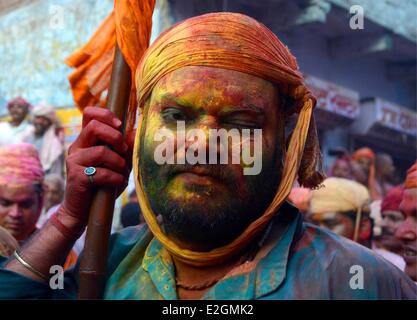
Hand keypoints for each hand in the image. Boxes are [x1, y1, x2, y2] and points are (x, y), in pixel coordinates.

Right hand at [58, 107, 134, 231]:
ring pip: (101, 151)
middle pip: (94, 127)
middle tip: (124, 150)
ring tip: (122, 172)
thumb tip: (137, 131)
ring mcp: (74, 161)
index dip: (106, 114)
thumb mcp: (117, 164)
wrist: (83, 211)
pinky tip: (118, 183)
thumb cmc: (103, 185)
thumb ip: (125, 148)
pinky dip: (115, 178)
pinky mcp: (76, 177)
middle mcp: (77, 147)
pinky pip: (101, 172)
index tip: (120, 125)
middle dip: (115, 137)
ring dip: (118, 162)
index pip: (89, 114)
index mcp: (86, 140)